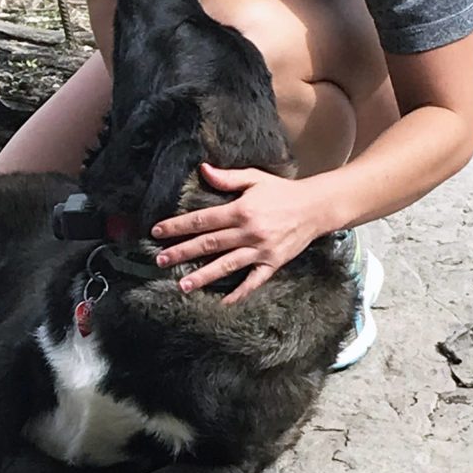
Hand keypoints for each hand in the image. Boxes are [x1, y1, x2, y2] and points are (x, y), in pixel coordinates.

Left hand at [150, 163, 326, 303]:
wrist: (314, 207)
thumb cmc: (282, 191)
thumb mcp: (254, 178)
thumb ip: (227, 178)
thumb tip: (203, 169)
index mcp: (240, 210)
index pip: (202, 219)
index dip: (178, 225)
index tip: (157, 231)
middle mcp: (248, 232)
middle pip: (209, 244)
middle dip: (182, 252)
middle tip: (161, 260)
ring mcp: (260, 250)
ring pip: (227, 265)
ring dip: (203, 276)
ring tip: (183, 286)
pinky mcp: (273, 263)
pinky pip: (254, 281)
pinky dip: (239, 293)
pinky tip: (223, 302)